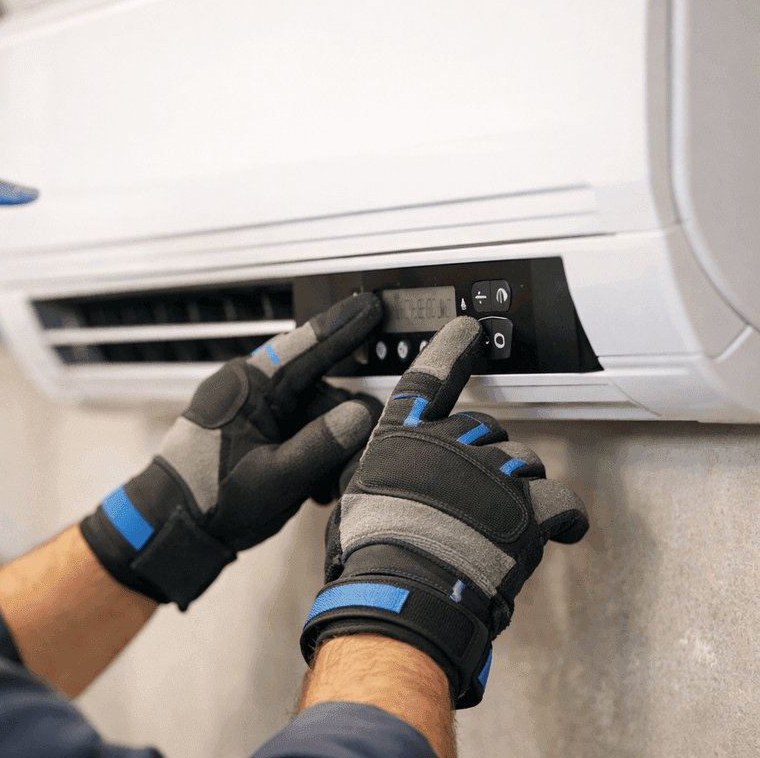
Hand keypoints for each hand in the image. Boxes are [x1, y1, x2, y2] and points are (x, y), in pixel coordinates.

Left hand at [81, 293, 383, 609]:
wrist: (172, 526)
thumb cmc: (209, 498)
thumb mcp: (274, 477)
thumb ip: (320, 444)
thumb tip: (361, 414)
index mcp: (248, 386)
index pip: (305, 347)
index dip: (344, 326)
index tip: (372, 306)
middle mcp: (251, 390)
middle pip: (318, 391)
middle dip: (339, 426)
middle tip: (354, 460)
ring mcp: (253, 412)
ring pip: (312, 416)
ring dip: (326, 450)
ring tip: (325, 487)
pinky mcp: (256, 433)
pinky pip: (298, 433)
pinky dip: (312, 458)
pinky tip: (315, 488)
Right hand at [300, 316, 588, 707]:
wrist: (403, 590)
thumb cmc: (373, 554)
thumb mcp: (356, 501)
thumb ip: (382, 477)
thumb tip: (385, 483)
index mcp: (402, 437)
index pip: (429, 378)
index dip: (450, 350)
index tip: (468, 331)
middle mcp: (448, 442)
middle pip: (486, 430)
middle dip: (487, 459)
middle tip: (476, 498)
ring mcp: (491, 471)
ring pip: (525, 464)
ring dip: (519, 491)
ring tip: (499, 528)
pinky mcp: (529, 506)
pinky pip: (562, 501)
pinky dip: (565, 518)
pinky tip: (558, 532)